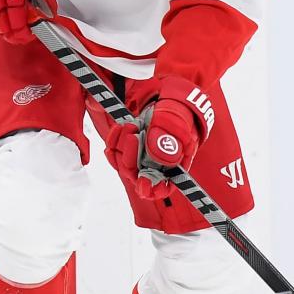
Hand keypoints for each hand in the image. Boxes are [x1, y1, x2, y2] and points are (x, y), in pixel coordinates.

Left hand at [104, 77, 213, 199]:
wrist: (170, 104)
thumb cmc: (179, 118)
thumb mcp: (178, 126)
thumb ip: (171, 140)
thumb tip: (158, 157)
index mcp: (172, 168)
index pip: (161, 188)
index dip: (151, 189)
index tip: (143, 184)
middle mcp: (153, 168)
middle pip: (134, 174)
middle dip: (130, 156)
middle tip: (133, 135)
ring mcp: (139, 159)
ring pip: (121, 162)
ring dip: (122, 144)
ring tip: (132, 125)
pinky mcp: (127, 148)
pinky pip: (113, 150)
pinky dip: (114, 139)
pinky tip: (121, 128)